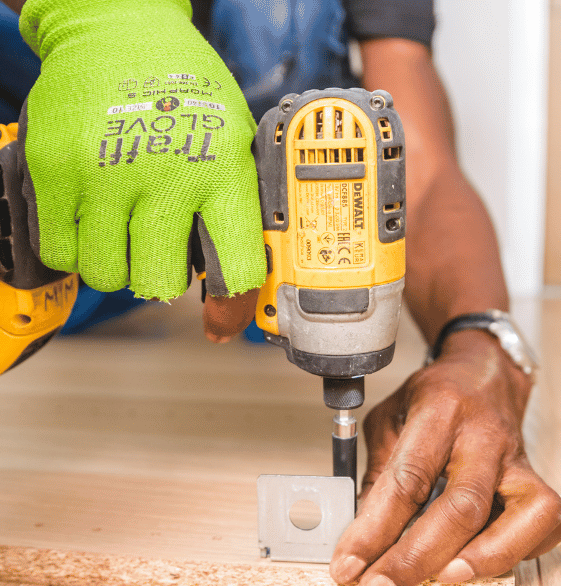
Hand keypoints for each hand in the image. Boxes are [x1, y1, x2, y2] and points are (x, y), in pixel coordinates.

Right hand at [17, 0, 265, 304]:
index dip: (232, 303)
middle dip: (160, 279)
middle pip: (159, 283)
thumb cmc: (185, 91)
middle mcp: (166, 175)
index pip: (236, 267)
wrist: (118, 28)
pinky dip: (77, 249)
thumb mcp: (233, 141)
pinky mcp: (54, 169)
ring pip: (107, 275)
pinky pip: (61, 253)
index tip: (224, 312)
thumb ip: (235, 211)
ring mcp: (105, 173)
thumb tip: (233, 290)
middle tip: (158, 252)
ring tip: (122, 230)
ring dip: (117, 265)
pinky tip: (91, 220)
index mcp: (223, 170)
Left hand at [330, 330, 560, 585]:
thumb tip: (363, 527)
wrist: (483, 372)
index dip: (374, 528)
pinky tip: (483, 559)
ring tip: (440, 579)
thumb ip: (379, 468)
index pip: (406, 478)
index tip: (348, 563)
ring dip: (481, 558)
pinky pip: (547, 519)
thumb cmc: (433, 394)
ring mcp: (515, 456)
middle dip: (416, 558)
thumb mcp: (390, 416)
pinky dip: (520, 549)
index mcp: (439, 410)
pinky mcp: (534, 474)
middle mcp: (482, 434)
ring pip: (519, 515)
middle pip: (460, 505)